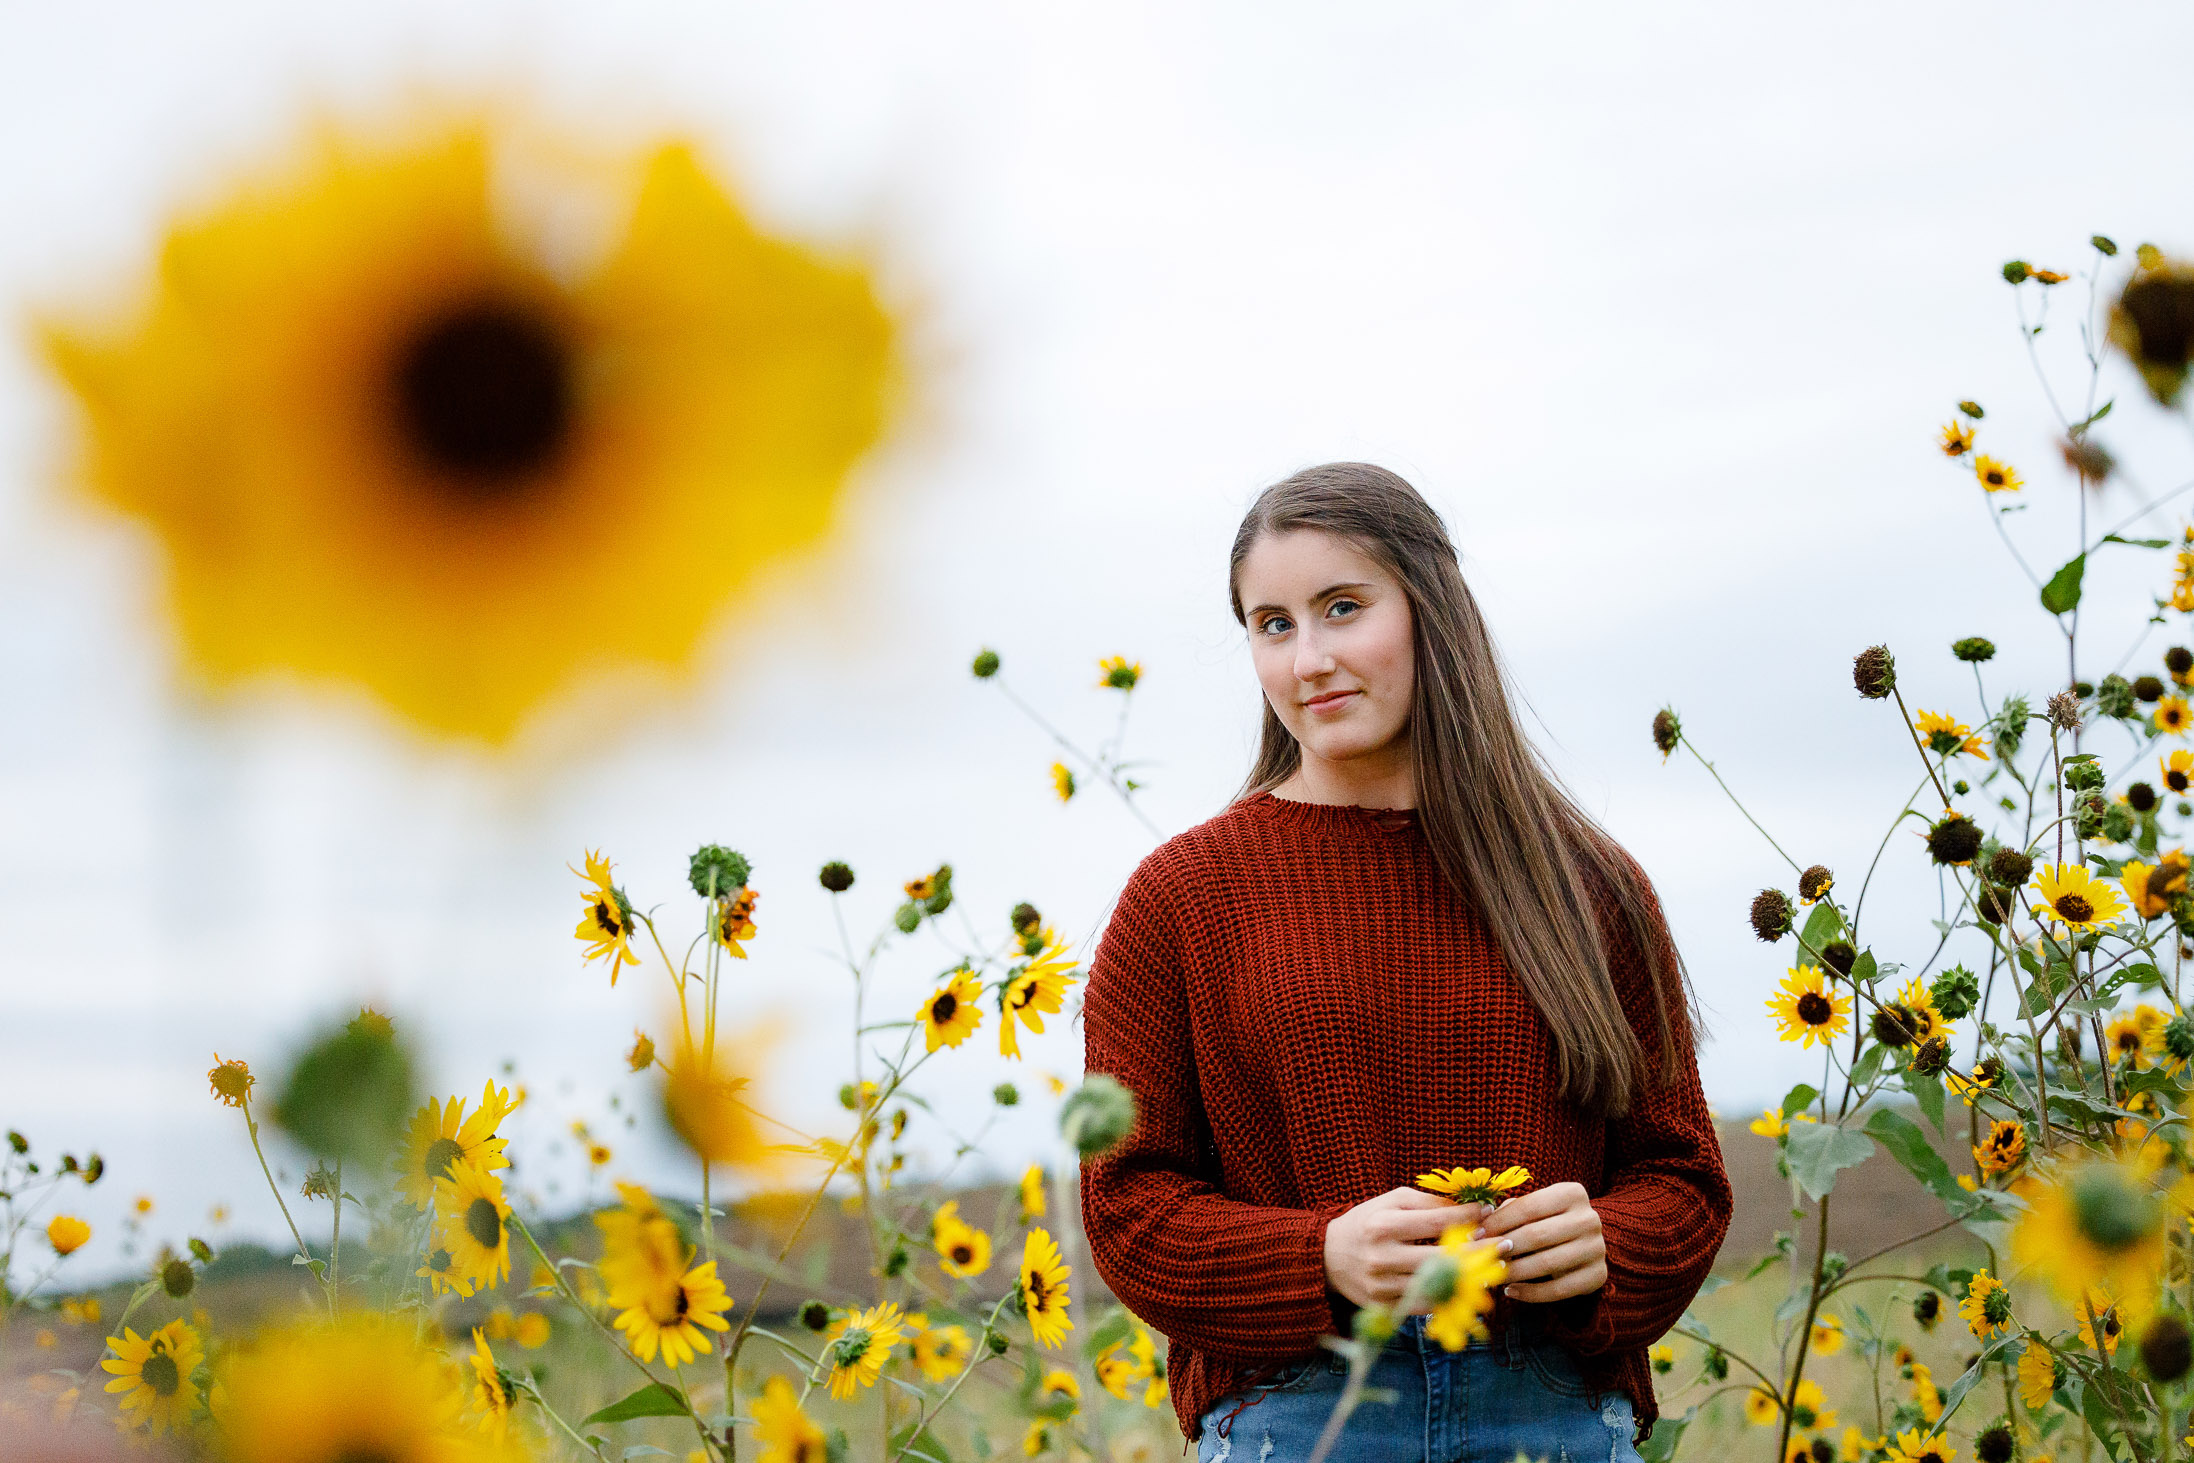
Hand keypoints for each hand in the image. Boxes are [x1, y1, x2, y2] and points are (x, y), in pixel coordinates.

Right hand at [1321, 1187, 1489, 1312]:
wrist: (1329, 1256)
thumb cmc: (1369, 1221)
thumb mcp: (1393, 1202)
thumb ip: (1430, 1203)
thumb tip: (1472, 1208)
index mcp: (1384, 1224)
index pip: (1437, 1221)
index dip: (1470, 1217)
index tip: (1492, 1212)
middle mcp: (1382, 1256)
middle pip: (1443, 1257)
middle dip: (1479, 1251)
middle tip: (1506, 1245)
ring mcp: (1382, 1285)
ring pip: (1438, 1286)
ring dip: (1472, 1277)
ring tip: (1496, 1269)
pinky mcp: (1384, 1306)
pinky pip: (1426, 1305)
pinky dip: (1450, 1297)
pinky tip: (1469, 1288)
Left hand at [1475, 1180, 1605, 1302]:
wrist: (1584, 1244)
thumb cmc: (1549, 1222)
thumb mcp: (1534, 1209)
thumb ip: (1509, 1212)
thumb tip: (1480, 1224)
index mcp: (1572, 1193)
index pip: (1528, 1207)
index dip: (1498, 1222)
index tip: (1476, 1235)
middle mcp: (1589, 1219)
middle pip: (1537, 1235)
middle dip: (1504, 1247)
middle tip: (1482, 1257)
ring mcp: (1597, 1248)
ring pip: (1547, 1263)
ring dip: (1515, 1271)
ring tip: (1495, 1274)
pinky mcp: (1598, 1276)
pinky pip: (1559, 1289)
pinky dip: (1531, 1293)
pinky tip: (1511, 1291)